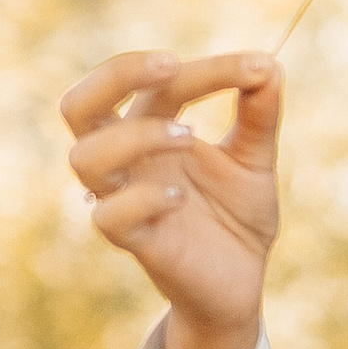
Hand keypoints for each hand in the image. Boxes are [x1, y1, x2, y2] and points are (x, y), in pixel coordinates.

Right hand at [61, 49, 282, 348]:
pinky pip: (110, 217)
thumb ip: (259, 115)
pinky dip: (144, 197)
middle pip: (78, 105)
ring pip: (85, 158)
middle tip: (171, 65)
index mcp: (148, 130)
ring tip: (189, 136)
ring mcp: (125, 201)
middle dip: (117, 74)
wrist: (242, 283)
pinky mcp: (137, 244)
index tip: (258, 68)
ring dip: (135, 135)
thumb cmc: (237, 217)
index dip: (206, 67)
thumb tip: (269, 65)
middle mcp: (126, 162)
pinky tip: (181, 196)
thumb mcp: (255, 159)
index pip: (153, 82)